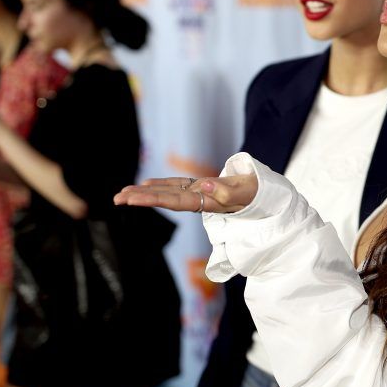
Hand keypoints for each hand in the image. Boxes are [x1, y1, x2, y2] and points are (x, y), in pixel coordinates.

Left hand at [114, 174, 257, 213]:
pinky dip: (162, 185)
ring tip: (124, 193)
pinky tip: (147, 184)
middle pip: (166, 199)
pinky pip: (179, 185)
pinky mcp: (204, 188)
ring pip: (169, 192)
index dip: (153, 200)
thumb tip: (205, 185)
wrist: (270, 197)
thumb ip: (228, 191)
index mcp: (208, 202)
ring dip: (147, 192)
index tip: (131, 199)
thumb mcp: (248, 192)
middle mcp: (200, 199)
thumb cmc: (261, 195)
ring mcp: (201, 194)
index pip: (175, 201)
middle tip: (116, 198)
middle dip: (141, 198)